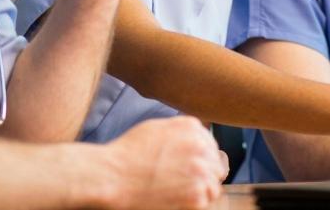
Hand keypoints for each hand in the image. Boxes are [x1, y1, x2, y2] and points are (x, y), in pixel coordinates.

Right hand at [107, 116, 224, 209]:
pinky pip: (205, 200)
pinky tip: (176, 197)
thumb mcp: (156, 127)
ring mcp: (201, 171)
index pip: (210, 145)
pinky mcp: (197, 195)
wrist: (114, 176)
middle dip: (203, 172)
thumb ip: (180, 131)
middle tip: (183, 180)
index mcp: (192, 128)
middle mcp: (201, 147)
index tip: (189, 166)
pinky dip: (194, 202)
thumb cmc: (128, 152)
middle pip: (215, 164)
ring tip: (179, 190)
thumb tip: (194, 138)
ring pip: (213, 183)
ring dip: (201, 188)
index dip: (200, 158)